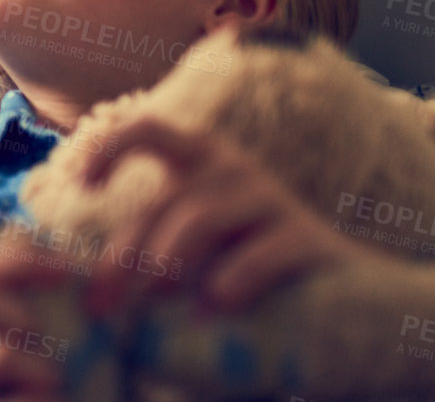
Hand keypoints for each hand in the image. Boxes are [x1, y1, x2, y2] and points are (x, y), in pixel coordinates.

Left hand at [80, 116, 363, 316]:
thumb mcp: (196, 249)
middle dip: (126, 255)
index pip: (147, 129)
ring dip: (169, 257)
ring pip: (202, 217)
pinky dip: (233, 277)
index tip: (82, 183)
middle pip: (165, 202)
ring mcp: (273, 200)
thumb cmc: (249, 270)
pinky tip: (213, 305)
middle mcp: (234, 171)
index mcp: (201, 164)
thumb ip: (151, 250)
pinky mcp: (309, 238)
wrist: (351, 294)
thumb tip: (93, 287)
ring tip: (155, 297)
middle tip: (102, 303)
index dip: (109, 145)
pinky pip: (262, 251)